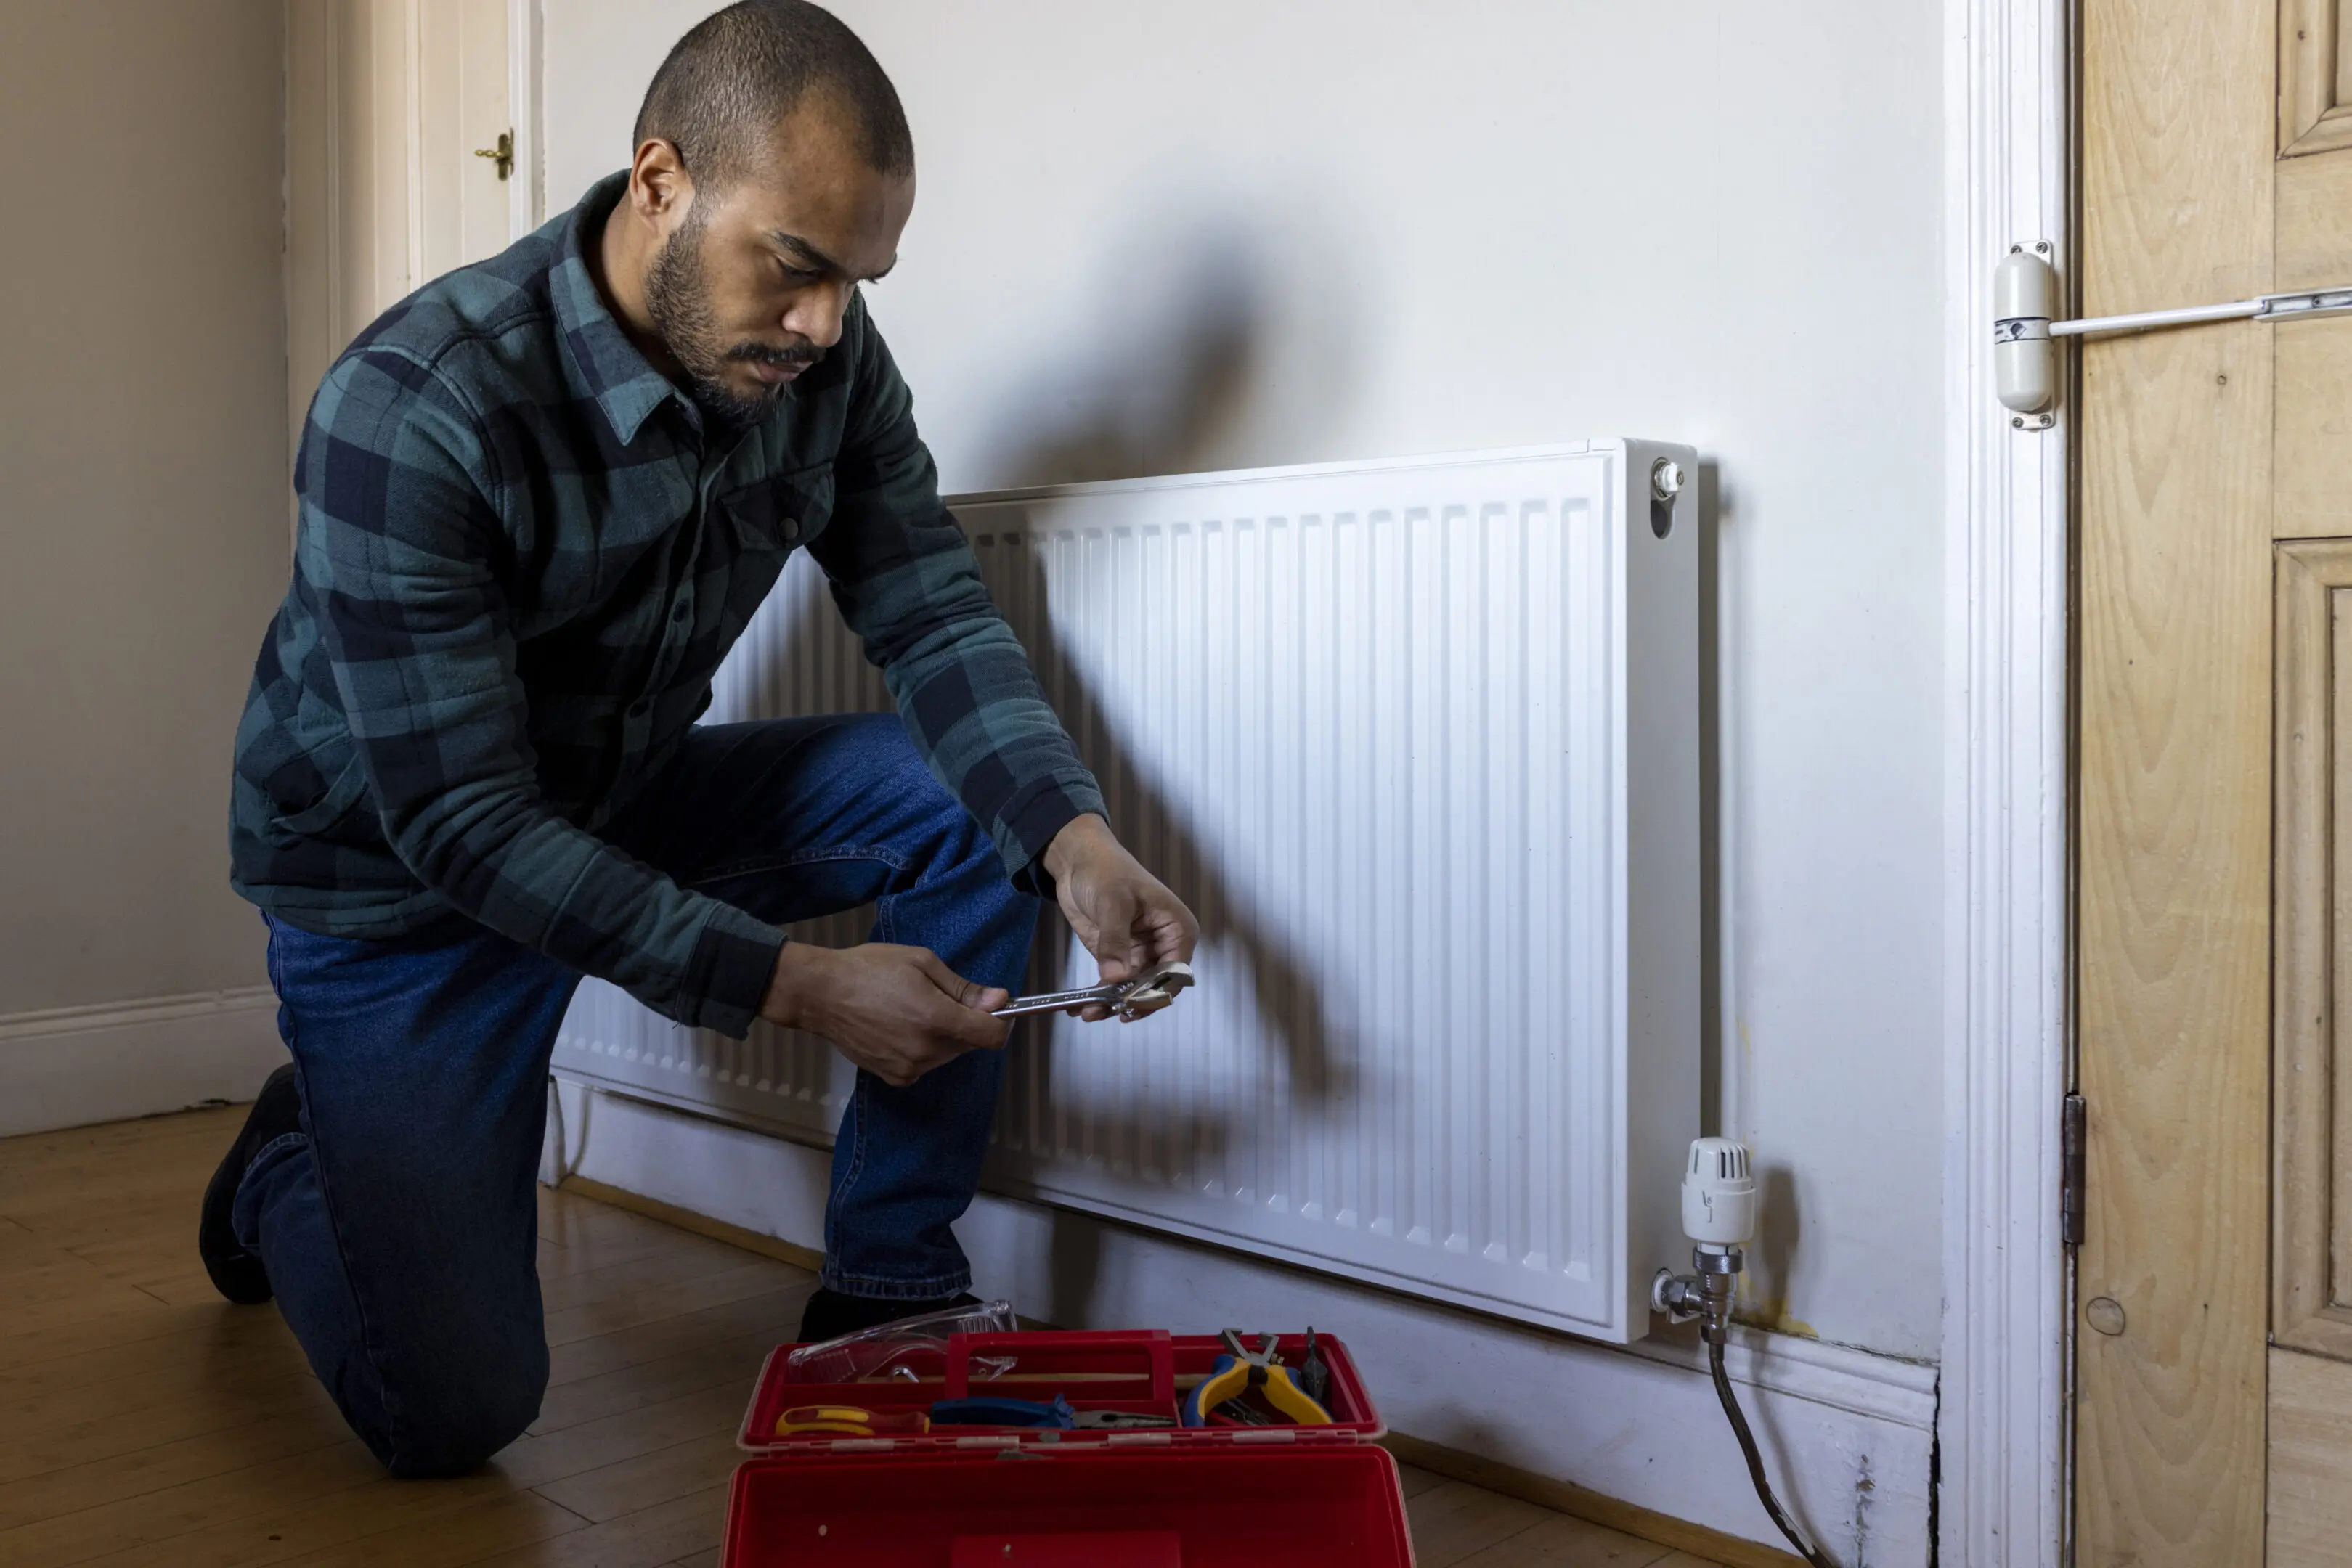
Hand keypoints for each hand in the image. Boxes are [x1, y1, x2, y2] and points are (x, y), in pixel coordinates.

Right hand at [760, 942, 1010, 1086]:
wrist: (821, 994)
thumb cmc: (869, 969)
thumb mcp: (921, 963)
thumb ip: (963, 988)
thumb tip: (999, 1001)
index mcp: (936, 1019)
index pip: (992, 1036)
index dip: (1001, 1021)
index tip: (994, 1007)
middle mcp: (926, 1050)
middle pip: (970, 1043)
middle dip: (966, 1022)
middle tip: (939, 997)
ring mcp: (909, 1068)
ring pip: (948, 1054)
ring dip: (944, 1035)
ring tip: (913, 1009)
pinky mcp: (895, 1077)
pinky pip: (926, 1064)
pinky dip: (923, 1048)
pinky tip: (901, 1027)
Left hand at [1042, 815, 1199, 1020]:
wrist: (1079, 860)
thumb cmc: (1106, 871)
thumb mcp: (1113, 903)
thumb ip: (1116, 941)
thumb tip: (1117, 978)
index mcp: (1177, 930)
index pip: (1175, 974)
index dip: (1155, 993)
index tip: (1130, 1005)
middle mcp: (1163, 947)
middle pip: (1154, 987)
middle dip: (1130, 1003)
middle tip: (1103, 1011)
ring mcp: (1140, 954)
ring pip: (1132, 991)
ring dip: (1111, 1005)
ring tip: (1086, 1013)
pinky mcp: (1118, 958)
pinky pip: (1113, 985)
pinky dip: (1098, 997)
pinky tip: (1079, 1008)